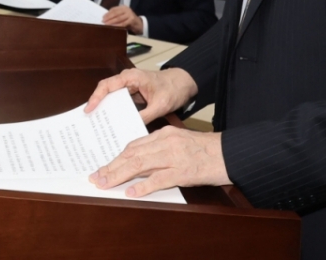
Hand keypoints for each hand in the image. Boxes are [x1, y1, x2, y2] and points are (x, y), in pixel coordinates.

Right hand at [86, 67, 196, 123]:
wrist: (184, 83)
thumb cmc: (173, 88)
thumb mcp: (161, 104)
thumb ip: (146, 115)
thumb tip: (131, 127)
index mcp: (132, 77)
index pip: (108, 85)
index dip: (96, 97)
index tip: (89, 109)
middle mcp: (128, 80)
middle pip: (106, 91)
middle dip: (97, 104)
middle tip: (88, 120)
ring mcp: (130, 87)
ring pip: (112, 97)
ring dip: (105, 109)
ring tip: (97, 123)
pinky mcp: (133, 94)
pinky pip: (120, 102)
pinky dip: (115, 111)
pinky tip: (113, 122)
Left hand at [90, 126, 230, 196]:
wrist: (229, 153)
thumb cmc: (204, 150)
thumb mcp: (179, 142)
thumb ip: (159, 149)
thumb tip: (138, 164)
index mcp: (164, 134)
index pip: (133, 146)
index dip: (116, 157)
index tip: (103, 167)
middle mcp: (166, 142)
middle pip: (132, 154)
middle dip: (111, 166)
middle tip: (96, 177)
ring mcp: (174, 156)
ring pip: (140, 164)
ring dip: (119, 175)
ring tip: (106, 184)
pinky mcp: (183, 171)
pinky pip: (159, 179)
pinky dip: (143, 186)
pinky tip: (132, 192)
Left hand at [103, 5, 142, 33]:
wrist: (139, 24)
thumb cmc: (129, 20)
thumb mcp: (122, 16)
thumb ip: (116, 16)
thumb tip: (105, 18)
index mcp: (123, 7)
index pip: (114, 9)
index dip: (108, 13)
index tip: (103, 17)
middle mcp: (126, 9)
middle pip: (115, 13)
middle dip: (109, 17)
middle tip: (103, 21)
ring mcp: (130, 14)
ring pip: (119, 18)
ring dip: (112, 22)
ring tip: (107, 24)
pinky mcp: (132, 20)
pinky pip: (123, 23)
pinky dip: (118, 25)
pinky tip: (113, 27)